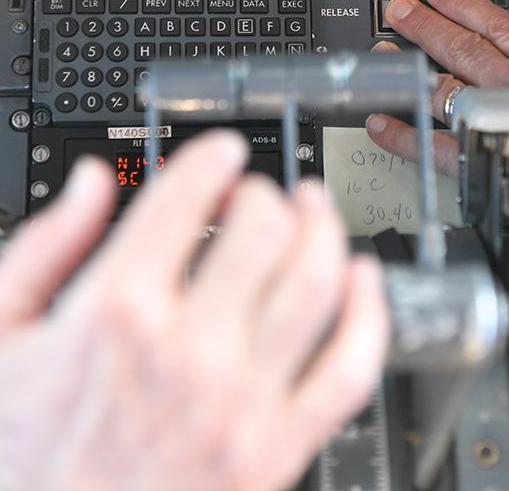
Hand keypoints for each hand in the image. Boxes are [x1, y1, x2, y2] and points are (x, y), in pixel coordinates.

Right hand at [0, 132, 387, 490]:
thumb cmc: (22, 457)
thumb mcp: (0, 336)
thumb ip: (44, 247)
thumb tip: (89, 184)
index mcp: (115, 313)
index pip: (186, 197)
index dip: (213, 158)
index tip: (222, 154)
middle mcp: (187, 353)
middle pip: (262, 228)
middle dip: (264, 192)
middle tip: (257, 192)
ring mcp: (239, 404)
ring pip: (315, 284)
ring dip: (324, 229)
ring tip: (314, 210)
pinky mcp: (276, 452)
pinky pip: (349, 369)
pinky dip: (369, 314)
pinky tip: (362, 281)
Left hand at [366, 0, 508, 223]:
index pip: (500, 25)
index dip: (463, 4)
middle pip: (462, 46)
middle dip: (426, 25)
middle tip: (399, 10)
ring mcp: (497, 115)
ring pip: (442, 83)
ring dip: (409, 66)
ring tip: (384, 51)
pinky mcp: (485, 152)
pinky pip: (432, 143)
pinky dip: (404, 135)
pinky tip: (381, 124)